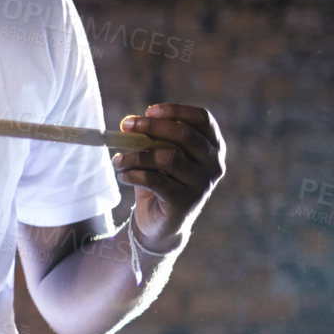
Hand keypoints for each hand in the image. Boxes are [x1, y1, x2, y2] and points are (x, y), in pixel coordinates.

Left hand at [113, 104, 225, 249]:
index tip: (149, 111)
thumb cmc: (160, 181)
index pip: (202, 119)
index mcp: (212, 147)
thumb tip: (130, 123)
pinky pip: (155, 180)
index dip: (175, 111)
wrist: (159, 222)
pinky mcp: (184, 202)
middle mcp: (214, 165)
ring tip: (119, 161)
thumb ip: (151, 139)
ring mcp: (202, 185)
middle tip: (125, 126)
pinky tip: (123, 175)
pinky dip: (133, 174)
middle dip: (151, 127)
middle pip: (185, 135)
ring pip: (167, 158)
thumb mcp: (158, 155)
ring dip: (136, 155)